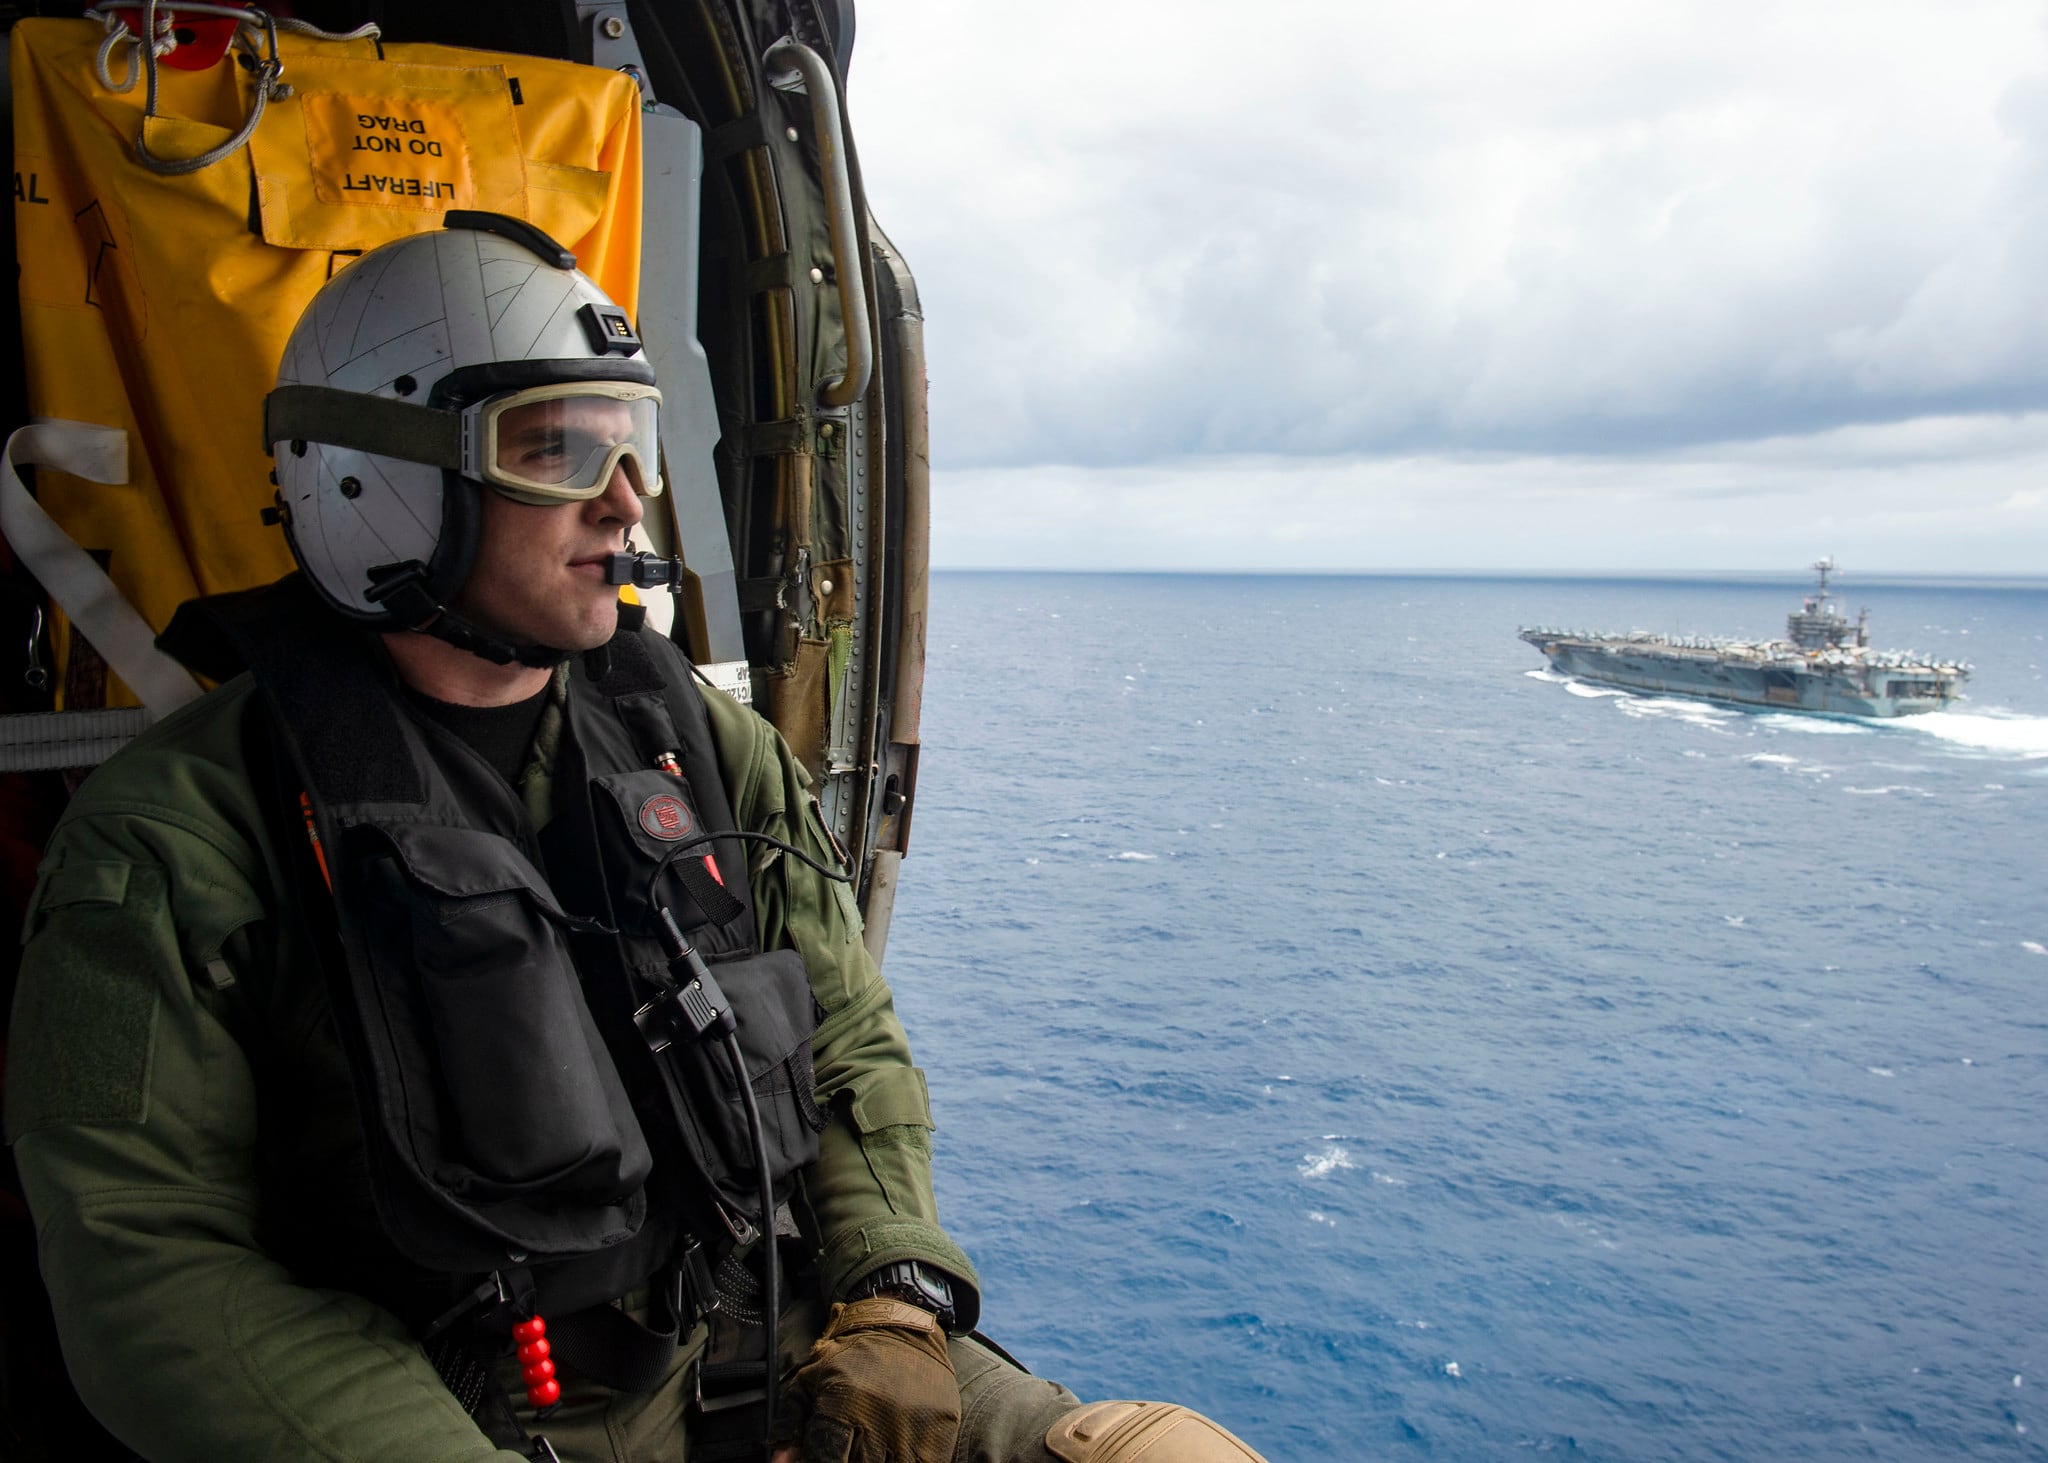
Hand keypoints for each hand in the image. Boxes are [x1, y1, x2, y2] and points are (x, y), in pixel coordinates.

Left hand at [775, 1297, 960, 1462]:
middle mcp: (880, 1420)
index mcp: (844, 1407)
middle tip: (850, 1449)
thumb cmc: (851, 1357)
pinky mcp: (941, 1431)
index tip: (823, 1458)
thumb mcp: (811, 1379)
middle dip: (850, 1462)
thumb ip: (791, 1423)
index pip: (827, 1462)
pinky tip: (895, 1451)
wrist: (903, 1327)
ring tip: (872, 1449)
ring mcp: (914, 1428)